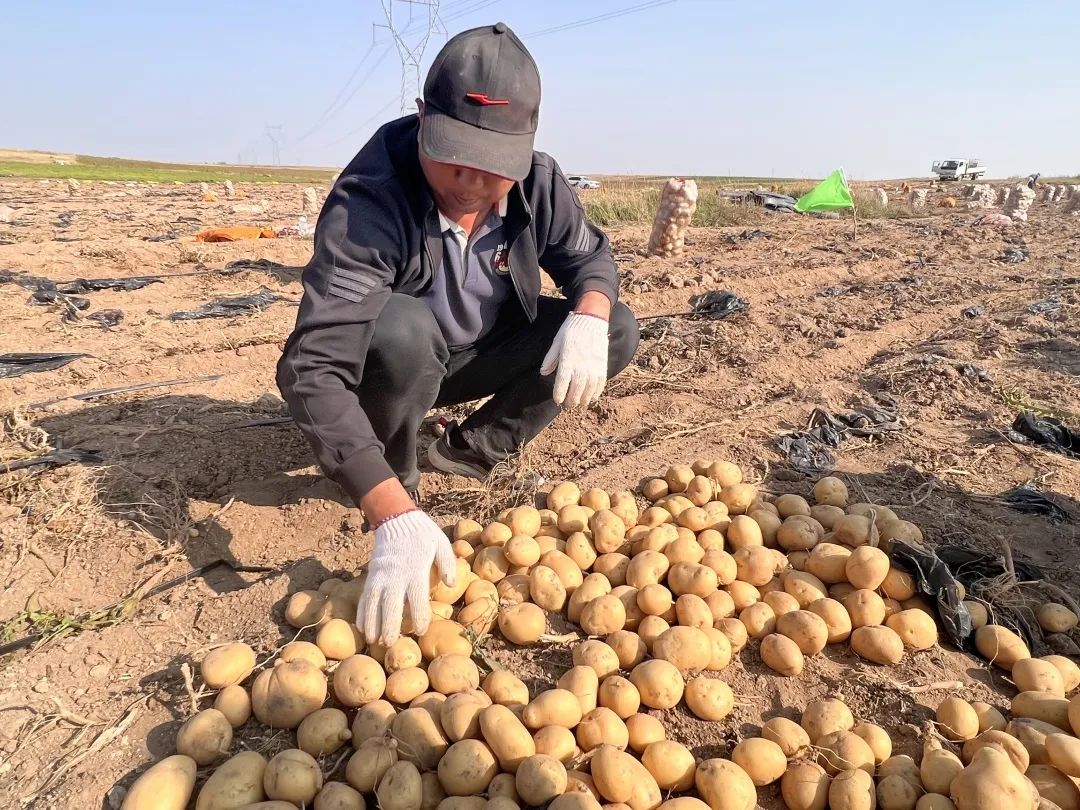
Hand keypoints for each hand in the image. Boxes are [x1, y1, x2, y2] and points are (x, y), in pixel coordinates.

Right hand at [357, 510, 456, 645]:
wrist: (398, 519)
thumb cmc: (423, 534)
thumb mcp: (441, 543)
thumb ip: (447, 562)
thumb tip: (451, 584)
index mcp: (415, 568)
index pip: (416, 596)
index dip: (418, 615)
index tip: (420, 630)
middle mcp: (395, 574)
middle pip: (390, 603)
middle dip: (389, 625)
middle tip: (389, 644)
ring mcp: (380, 574)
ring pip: (373, 601)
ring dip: (372, 622)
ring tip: (373, 641)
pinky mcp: (371, 573)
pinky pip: (364, 595)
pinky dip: (361, 611)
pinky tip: (361, 626)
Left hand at [541, 312, 609, 407]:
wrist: (591, 320)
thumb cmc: (571, 330)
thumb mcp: (557, 342)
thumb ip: (550, 358)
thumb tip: (543, 372)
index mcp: (567, 360)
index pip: (562, 383)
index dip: (559, 394)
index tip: (557, 401)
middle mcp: (581, 366)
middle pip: (576, 389)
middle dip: (572, 400)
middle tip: (568, 405)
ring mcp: (593, 366)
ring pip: (589, 389)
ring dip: (584, 399)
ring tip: (580, 404)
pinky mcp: (602, 364)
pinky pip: (600, 383)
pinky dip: (596, 392)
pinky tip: (592, 397)